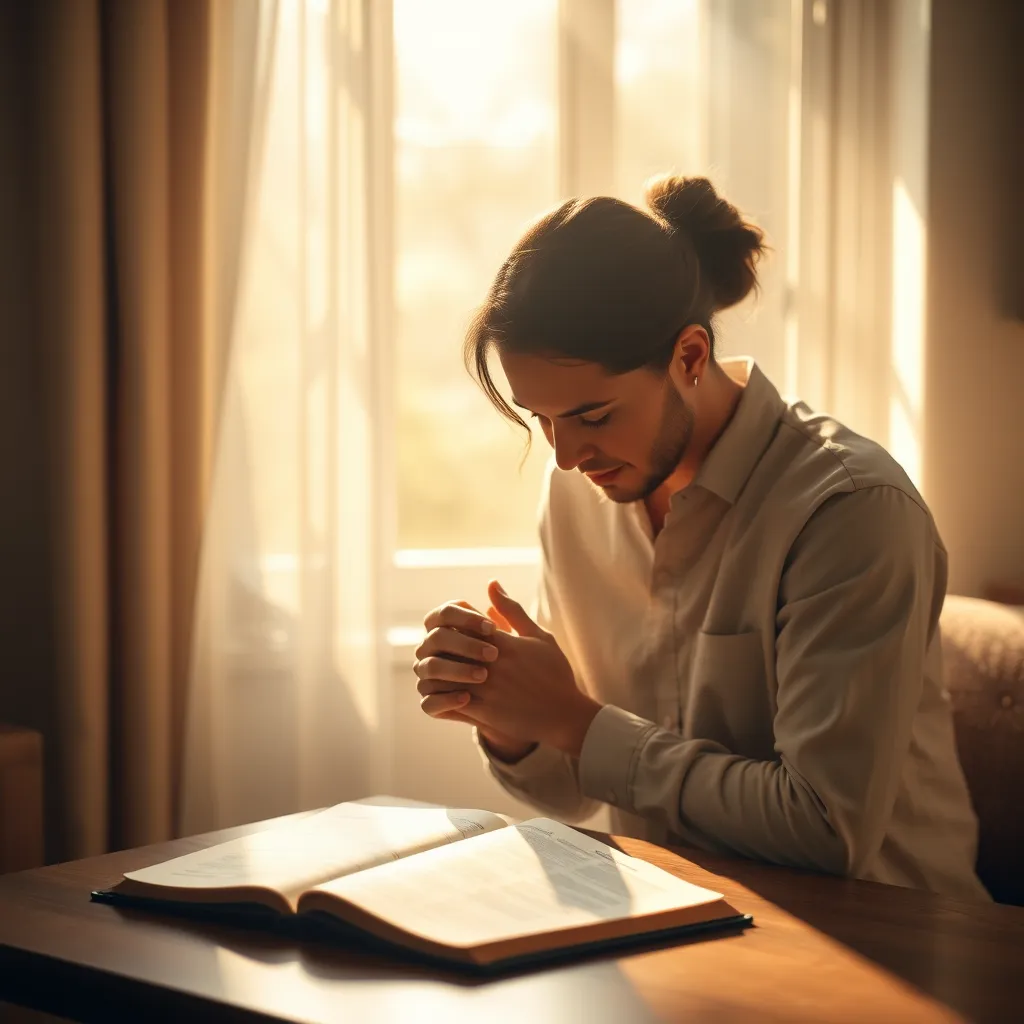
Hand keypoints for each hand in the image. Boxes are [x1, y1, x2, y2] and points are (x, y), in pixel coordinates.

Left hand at [414, 584, 602, 757]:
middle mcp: (491, 664)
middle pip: (448, 646)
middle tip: (440, 648)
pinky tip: (444, 692)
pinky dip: (441, 695)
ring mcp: (485, 688)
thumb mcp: (539, 636)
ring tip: (439, 670)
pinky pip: (448, 702)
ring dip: (436, 670)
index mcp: (503, 642)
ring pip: (442, 674)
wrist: (564, 714)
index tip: (455, 628)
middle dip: (440, 645)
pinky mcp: (482, 712)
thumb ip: (512, 611)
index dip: (452, 624)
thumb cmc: (554, 672)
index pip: (462, 623)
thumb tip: (492, 584)